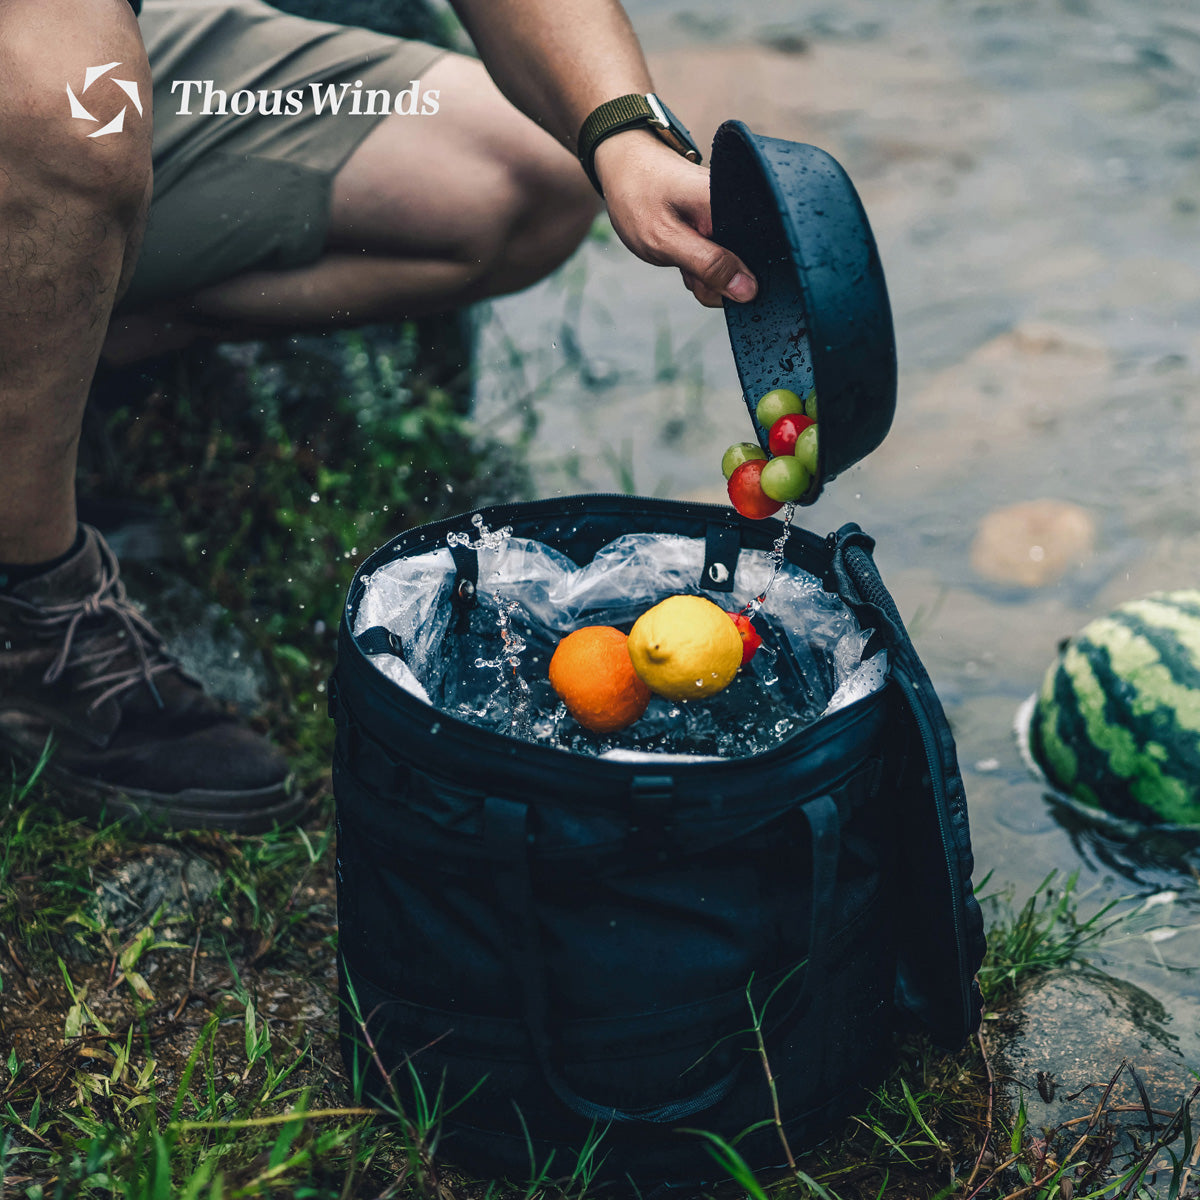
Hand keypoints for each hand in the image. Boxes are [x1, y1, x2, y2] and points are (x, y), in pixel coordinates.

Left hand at [592, 130, 757, 307]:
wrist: (625, 167)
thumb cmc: (639, 194)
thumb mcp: (666, 238)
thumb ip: (708, 265)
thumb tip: (749, 291)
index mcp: (737, 207)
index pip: (764, 257)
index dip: (742, 281)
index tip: (708, 279)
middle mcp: (741, 213)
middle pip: (746, 270)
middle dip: (714, 282)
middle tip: (686, 268)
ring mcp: (730, 224)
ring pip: (729, 273)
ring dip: (702, 277)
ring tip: (678, 255)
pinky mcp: (720, 232)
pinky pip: (718, 265)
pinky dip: (698, 270)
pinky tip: (681, 256)